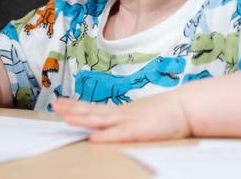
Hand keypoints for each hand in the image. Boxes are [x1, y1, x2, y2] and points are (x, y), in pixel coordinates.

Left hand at [53, 90, 191, 141]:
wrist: (186, 109)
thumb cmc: (165, 114)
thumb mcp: (140, 116)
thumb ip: (126, 120)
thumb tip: (110, 124)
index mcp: (121, 112)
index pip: (93, 108)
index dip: (76, 106)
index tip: (60, 103)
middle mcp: (121, 115)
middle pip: (92, 111)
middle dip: (72, 109)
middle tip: (54, 105)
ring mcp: (129, 121)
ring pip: (100, 120)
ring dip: (81, 118)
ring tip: (64, 117)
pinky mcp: (140, 131)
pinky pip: (120, 135)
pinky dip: (106, 136)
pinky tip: (93, 137)